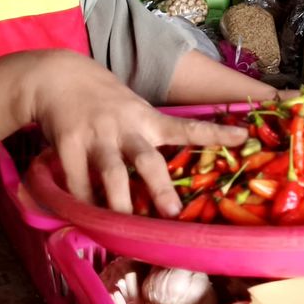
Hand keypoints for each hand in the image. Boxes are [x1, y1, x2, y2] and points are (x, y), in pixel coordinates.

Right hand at [28, 50, 245, 216]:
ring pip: (112, 174)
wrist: (61, 77)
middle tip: (173, 213)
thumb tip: (173, 173)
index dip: (214, 134)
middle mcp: (126, 128)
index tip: (242, 136)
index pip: (186, 127)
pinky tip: (89, 218)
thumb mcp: (136, 110)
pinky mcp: (70, 145)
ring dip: (120, 203)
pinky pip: (78, 181)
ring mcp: (98, 137)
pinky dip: (84, 203)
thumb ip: (152, 136)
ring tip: (126, 226)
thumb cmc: (107, 101)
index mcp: (148, 119)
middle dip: (161, 188)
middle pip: (147, 160)